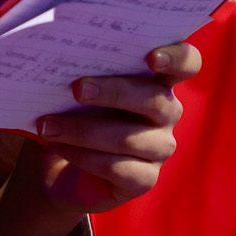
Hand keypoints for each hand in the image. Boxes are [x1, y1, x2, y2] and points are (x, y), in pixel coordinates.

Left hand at [26, 44, 202, 214]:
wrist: (57, 165)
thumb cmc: (71, 112)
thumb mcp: (75, 88)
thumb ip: (82, 70)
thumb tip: (58, 55)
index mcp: (156, 80)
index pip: (187, 63)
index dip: (176, 58)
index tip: (151, 57)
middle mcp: (166, 112)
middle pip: (155, 99)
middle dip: (115, 92)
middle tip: (77, 89)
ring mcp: (159, 148)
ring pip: (130, 138)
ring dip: (84, 130)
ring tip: (48, 125)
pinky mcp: (144, 179)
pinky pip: (118, 167)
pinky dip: (83, 156)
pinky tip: (58, 146)